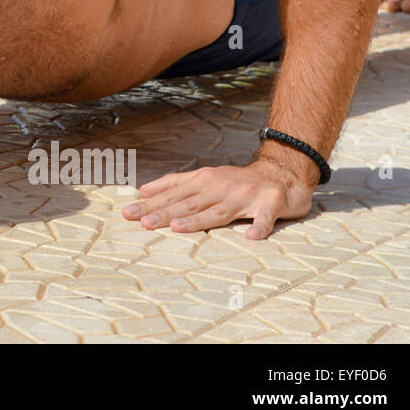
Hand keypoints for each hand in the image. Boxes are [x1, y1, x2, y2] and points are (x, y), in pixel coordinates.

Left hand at [121, 159, 314, 238]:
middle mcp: (220, 187)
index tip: (127, 213)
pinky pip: (265, 218)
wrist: (281, 173)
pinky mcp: (271, 203)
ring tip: (179, 228)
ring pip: (219, 211)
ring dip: (199, 220)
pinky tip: (251, 237)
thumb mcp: (204, 177)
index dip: (151, 204)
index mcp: (203, 181)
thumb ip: (175, 184)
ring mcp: (245, 196)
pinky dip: (260, 227)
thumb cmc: (237, 181)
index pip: (172, 194)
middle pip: (189, 203)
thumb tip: (144, 190)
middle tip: (143, 223)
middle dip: (165, 213)